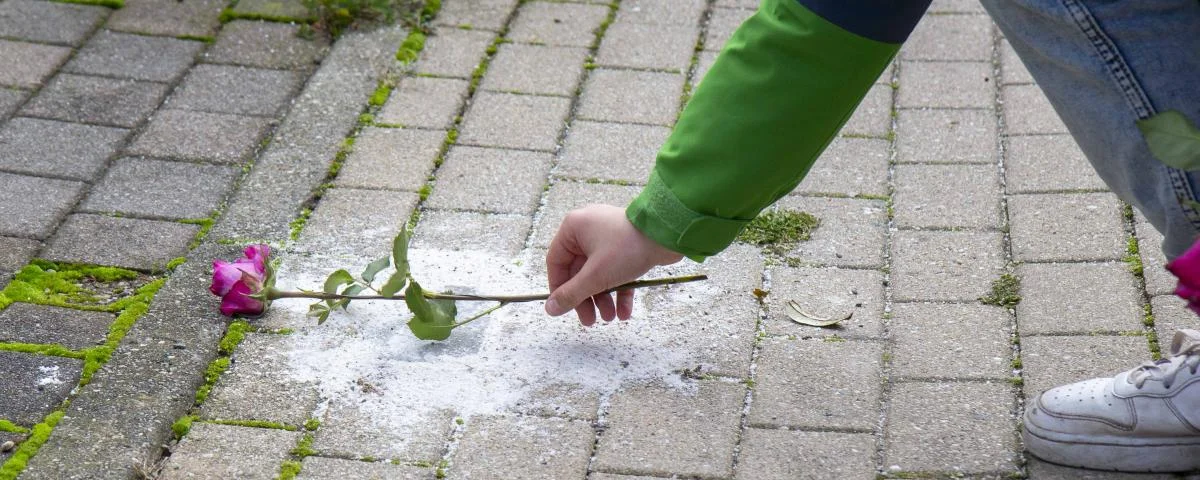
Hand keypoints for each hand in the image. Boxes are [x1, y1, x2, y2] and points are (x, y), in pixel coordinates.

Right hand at [545, 204, 683, 325]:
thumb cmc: (628, 248)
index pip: (557, 263)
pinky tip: (624, 312)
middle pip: (579, 272)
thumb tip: (550, 309)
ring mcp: (608, 237)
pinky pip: (616, 271)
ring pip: (599, 273)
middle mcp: (588, 230)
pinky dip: (619, 290)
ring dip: (603, 298)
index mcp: (573, 228)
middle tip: (590, 321)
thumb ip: (571, 294)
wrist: (668, 235)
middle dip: (587, 298)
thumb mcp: (596, 276)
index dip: (559, 289)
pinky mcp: (626, 245)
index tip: (565, 309)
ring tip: (610, 318)